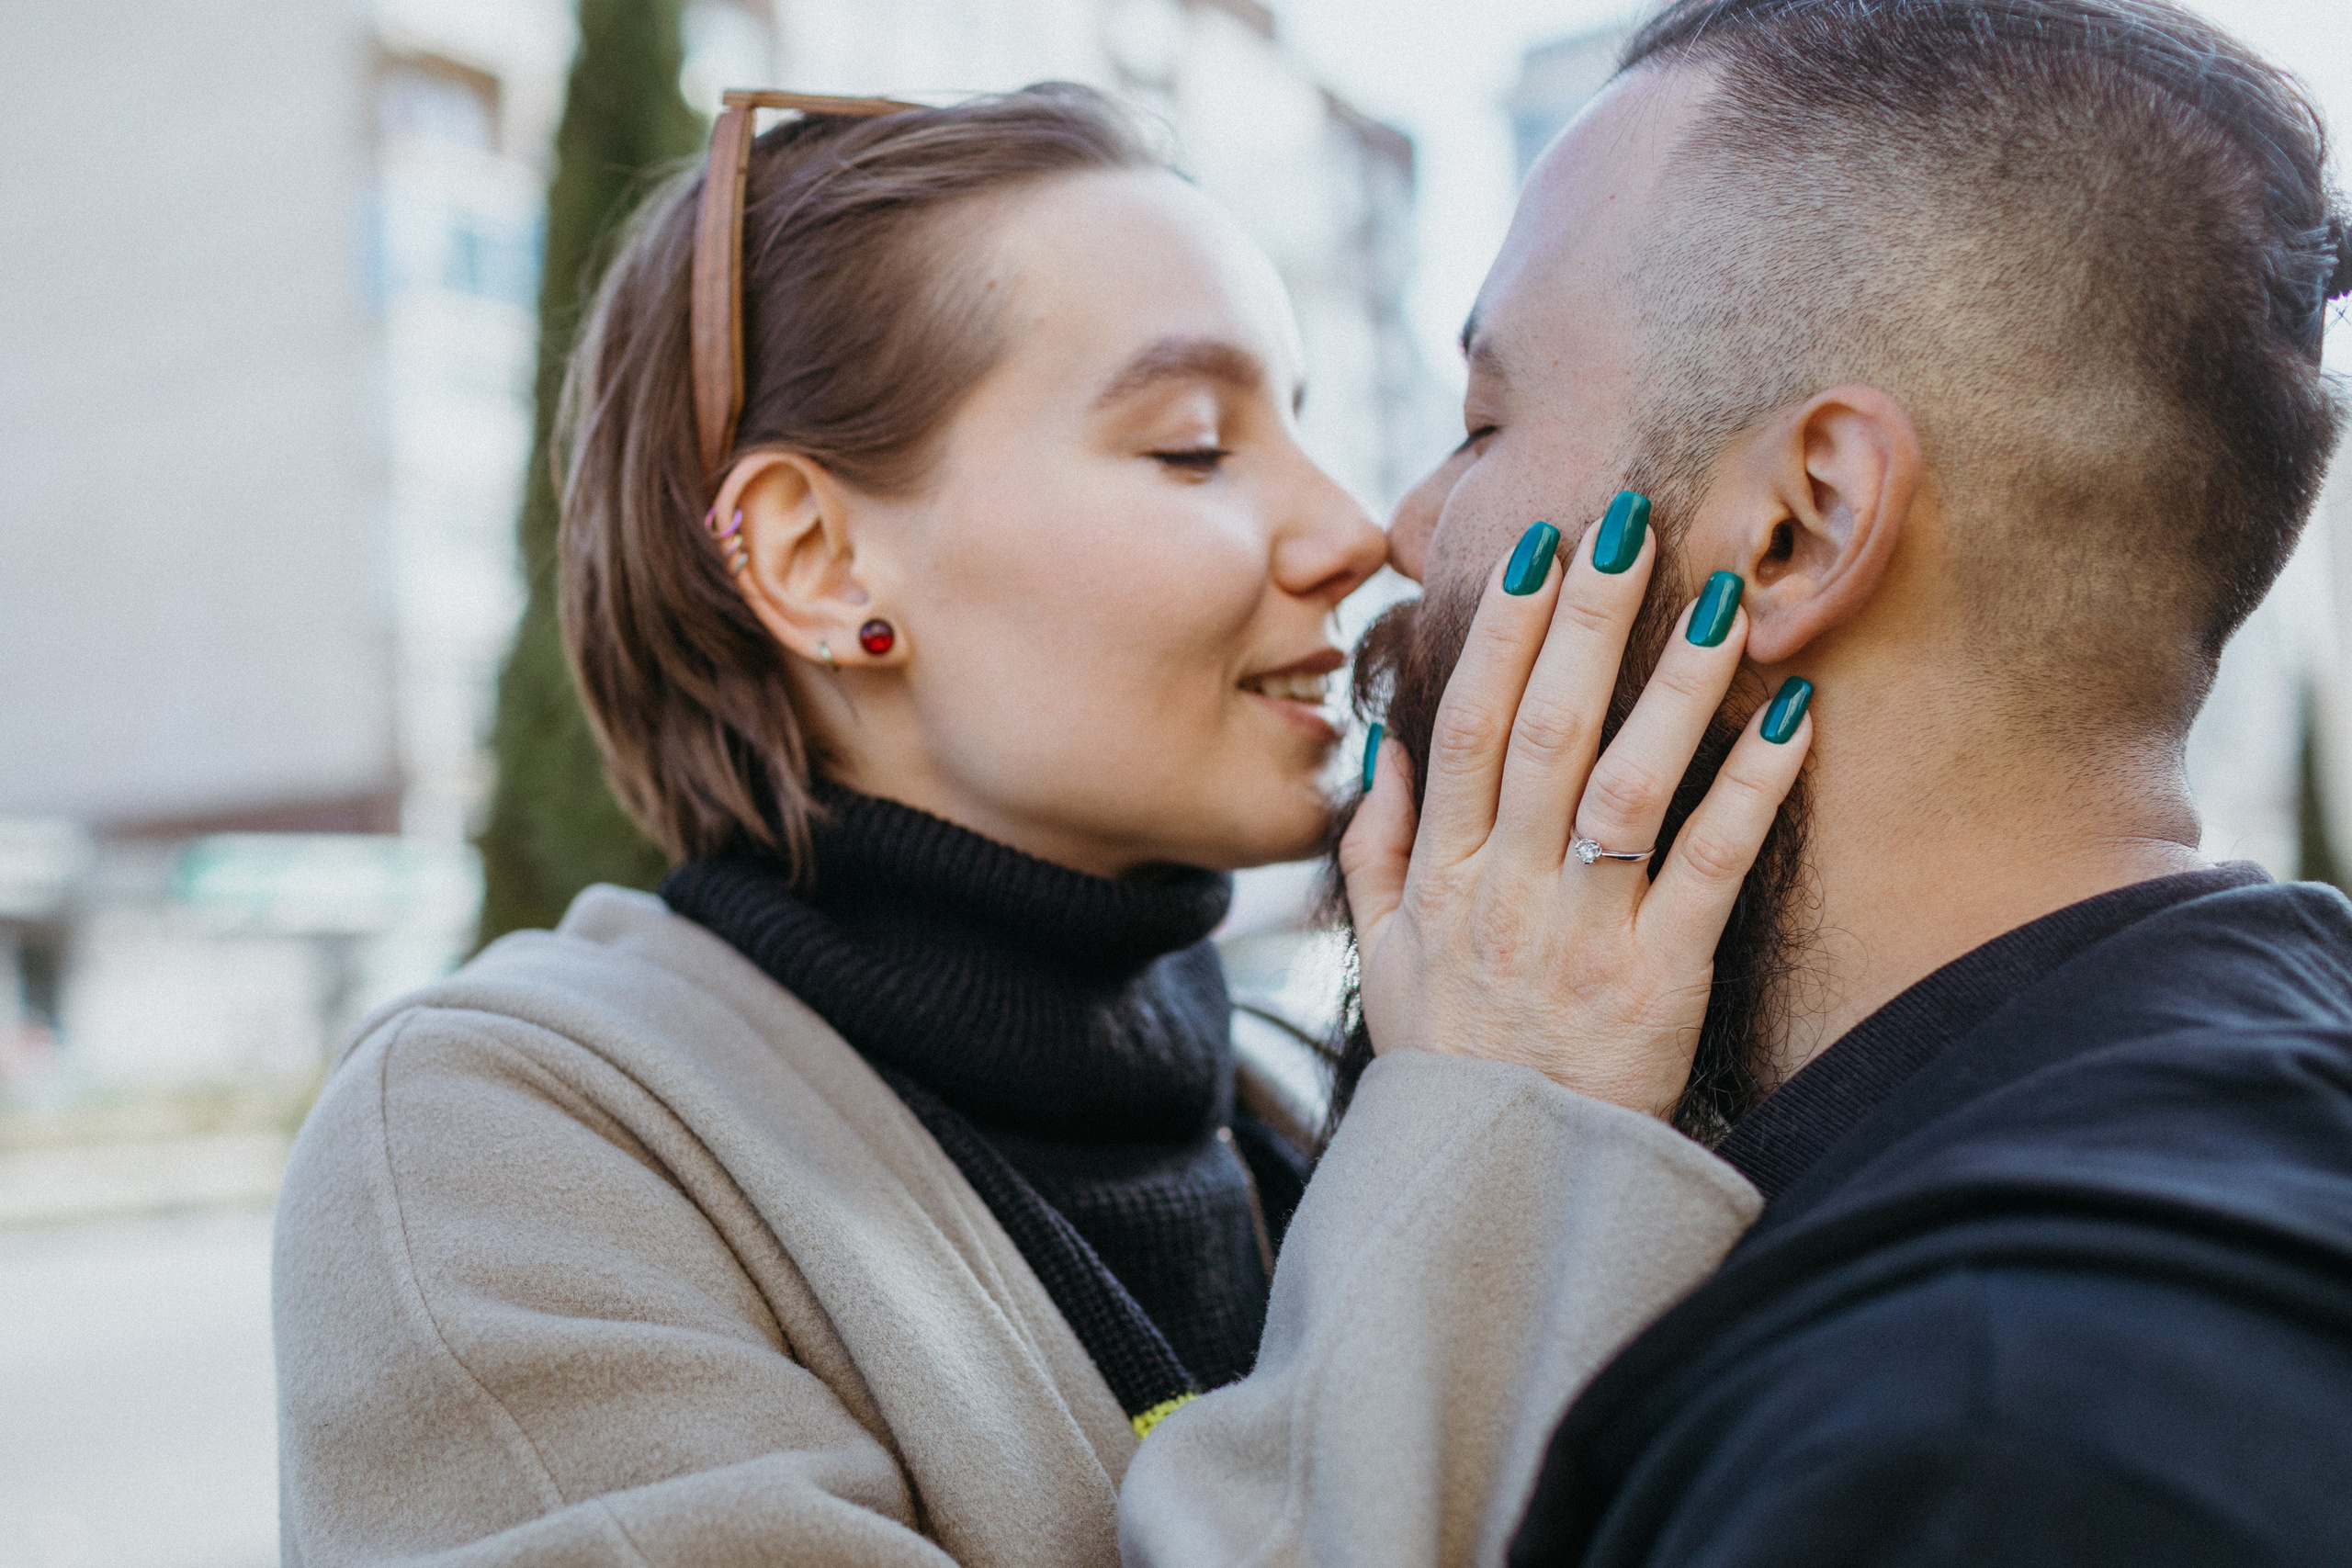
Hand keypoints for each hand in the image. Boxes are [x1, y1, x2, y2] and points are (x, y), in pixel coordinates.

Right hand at [1340, 511, 1811, 1118]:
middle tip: (1628, 521)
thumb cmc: (1450, 1061)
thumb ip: (1375, 848)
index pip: (1468, 729)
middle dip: (1586, 620)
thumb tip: (1390, 746)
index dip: (1501, 634)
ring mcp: (1582, 935)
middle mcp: (1506, 893)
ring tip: (1723, 593)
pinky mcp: (1660, 983)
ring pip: (1626, 785)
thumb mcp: (1384, 958)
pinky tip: (1793, 715)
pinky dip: (1751, 790)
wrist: (1503, 1185)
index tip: (1538, 550)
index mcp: (1442, 877)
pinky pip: (1710, 869)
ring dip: (1673, 683)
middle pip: (1544, 732)